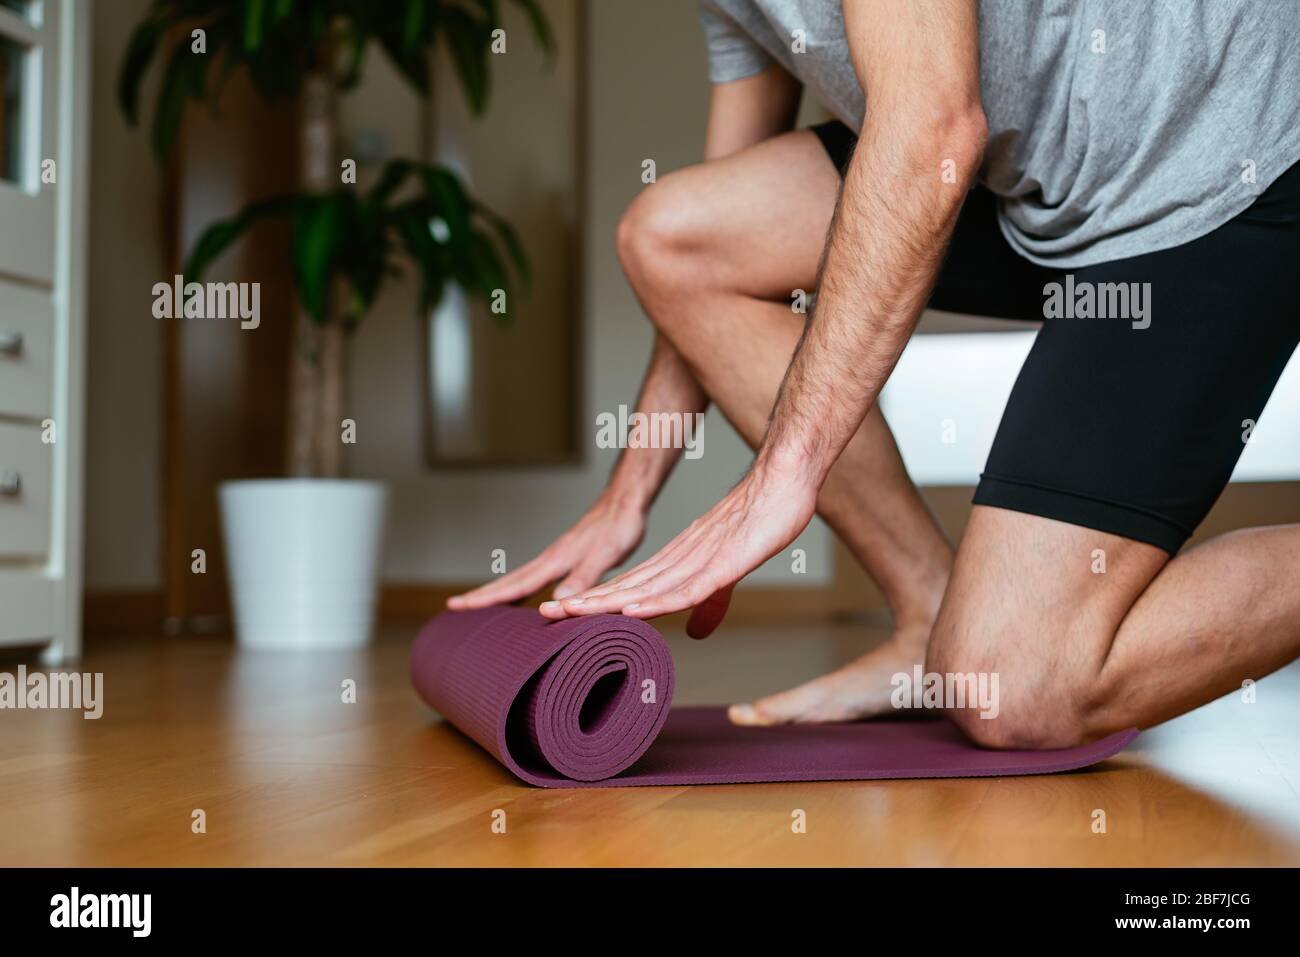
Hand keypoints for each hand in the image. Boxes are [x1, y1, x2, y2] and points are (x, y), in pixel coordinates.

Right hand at [447, 494, 646, 609]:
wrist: (625, 501)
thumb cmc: (617, 527)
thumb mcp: (603, 556)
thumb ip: (581, 578)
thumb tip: (556, 603)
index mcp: (554, 562)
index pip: (513, 585)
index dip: (486, 598)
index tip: (458, 606)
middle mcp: (549, 560)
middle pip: (508, 582)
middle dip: (480, 596)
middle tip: (453, 607)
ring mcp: (555, 559)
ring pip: (519, 580)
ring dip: (497, 593)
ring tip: (477, 606)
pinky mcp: (565, 559)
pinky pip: (534, 579)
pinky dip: (520, 590)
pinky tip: (522, 599)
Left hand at [538, 461, 817, 637]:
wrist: (785, 479)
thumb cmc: (761, 519)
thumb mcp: (729, 572)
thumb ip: (711, 602)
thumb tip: (696, 632)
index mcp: (678, 561)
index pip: (629, 586)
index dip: (596, 602)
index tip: (562, 615)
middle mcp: (680, 559)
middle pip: (627, 586)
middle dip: (586, 603)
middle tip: (545, 614)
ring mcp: (699, 559)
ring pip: (646, 587)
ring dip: (607, 602)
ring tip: (570, 613)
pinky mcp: (723, 563)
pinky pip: (686, 588)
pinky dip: (657, 601)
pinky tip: (631, 611)